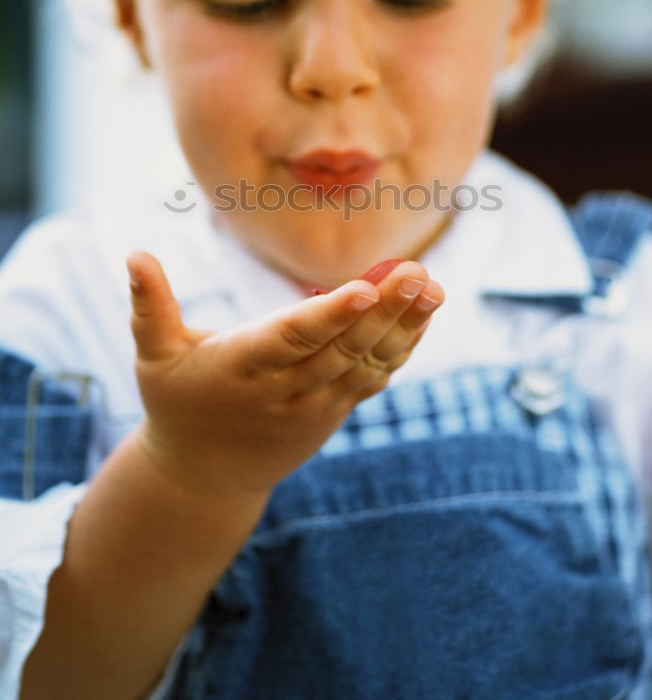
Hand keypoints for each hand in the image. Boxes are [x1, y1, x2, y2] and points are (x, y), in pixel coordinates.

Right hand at [126, 252, 443, 499]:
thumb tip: (133, 254)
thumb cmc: (176, 405)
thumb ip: (148, 306)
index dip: (329, 315)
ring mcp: (315, 404)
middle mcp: (285, 388)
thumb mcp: (153, 358)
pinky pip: (373, 379)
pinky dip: (401, 348)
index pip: (291, 337)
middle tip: (417, 271)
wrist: (203, 480)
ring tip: (433, 286)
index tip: (364, 289)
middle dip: (384, 310)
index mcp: (242, 366)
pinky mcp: (332, 412)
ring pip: (366, 364)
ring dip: (403, 326)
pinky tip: (424, 314)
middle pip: (341, 348)